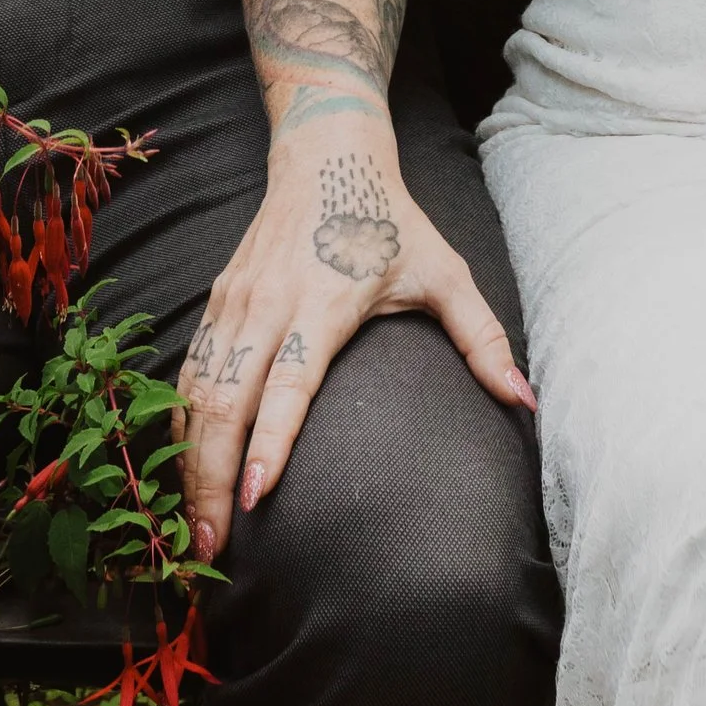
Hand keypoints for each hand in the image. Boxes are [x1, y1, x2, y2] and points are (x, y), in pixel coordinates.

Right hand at [180, 131, 531, 558]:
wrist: (327, 156)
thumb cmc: (390, 220)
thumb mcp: (445, 272)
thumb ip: (483, 338)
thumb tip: (525, 400)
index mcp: (323, 301)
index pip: (288, 381)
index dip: (269, 441)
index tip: (255, 499)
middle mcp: (270, 303)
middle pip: (226, 401)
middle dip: (211, 478)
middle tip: (208, 549)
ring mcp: (235, 301)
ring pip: (197, 390)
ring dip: (188, 461)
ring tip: (188, 528)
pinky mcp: (216, 300)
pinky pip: (189, 372)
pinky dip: (180, 424)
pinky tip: (181, 472)